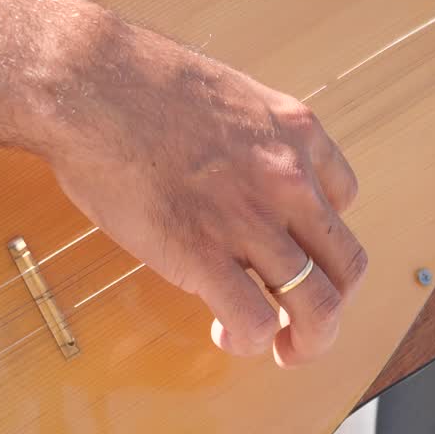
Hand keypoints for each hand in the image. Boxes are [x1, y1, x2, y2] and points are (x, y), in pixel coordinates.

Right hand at [29, 10, 366, 366]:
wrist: (88, 83)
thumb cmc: (135, 83)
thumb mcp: (224, 93)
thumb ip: (247, 134)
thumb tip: (234, 168)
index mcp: (297, 133)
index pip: (344, 199)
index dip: (321, 238)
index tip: (294, 252)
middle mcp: (289, 179)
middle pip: (346, 265)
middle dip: (332, 307)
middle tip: (306, 327)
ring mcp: (251, 219)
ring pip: (317, 305)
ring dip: (305, 341)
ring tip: (281, 351)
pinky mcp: (204, 254)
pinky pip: (254, 320)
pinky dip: (249, 341)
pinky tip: (226, 334)